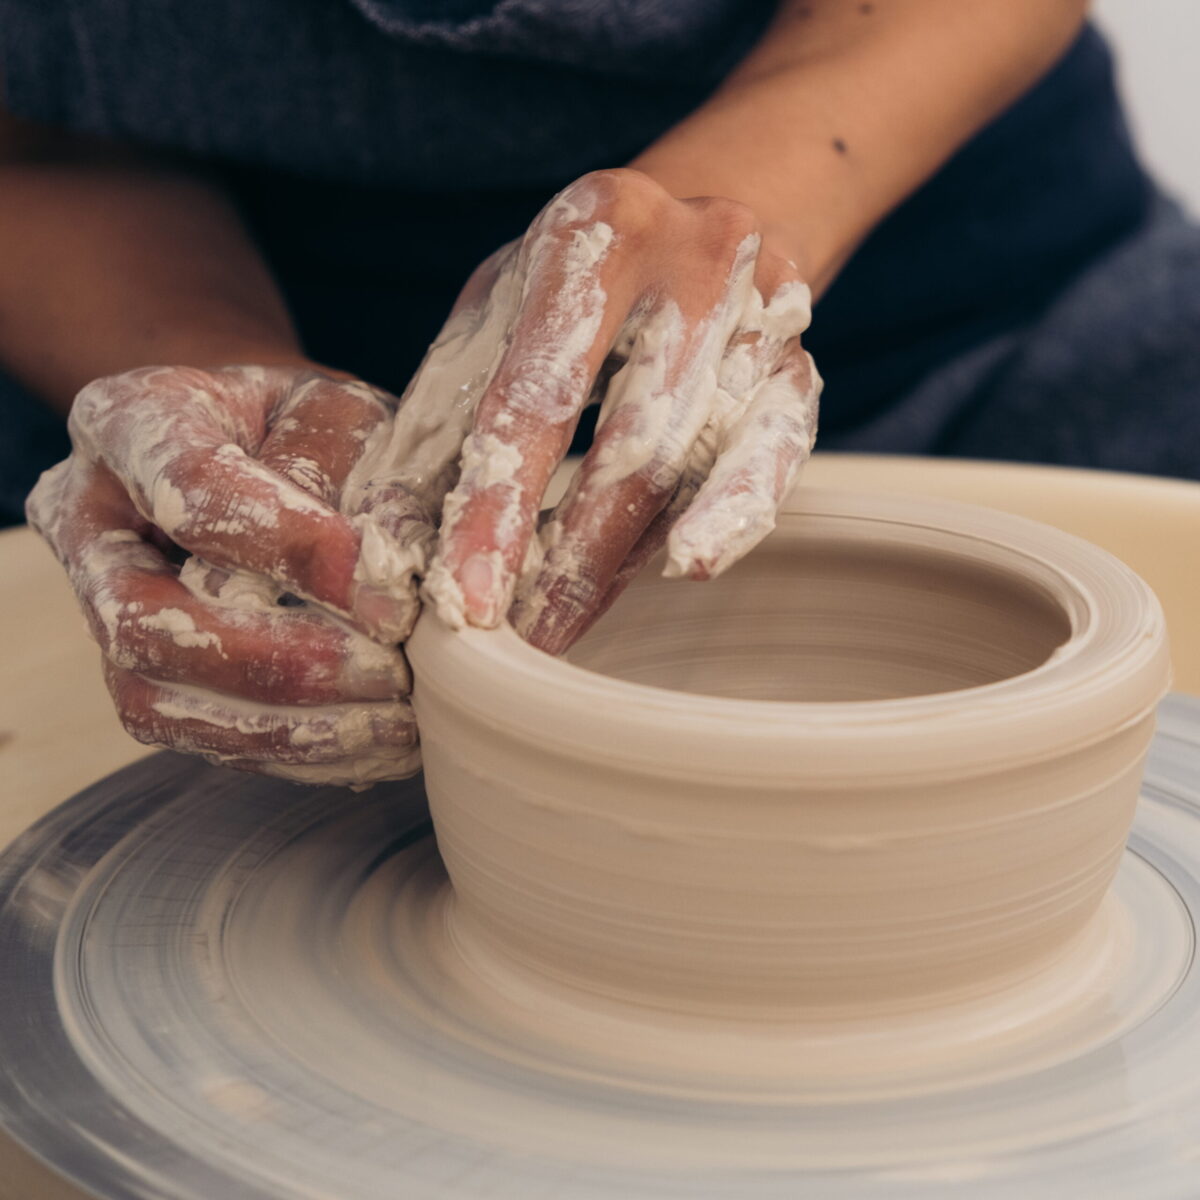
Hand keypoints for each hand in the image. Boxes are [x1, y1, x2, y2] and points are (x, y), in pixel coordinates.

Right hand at [26, 364, 431, 784]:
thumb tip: (388, 581)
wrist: (272, 448)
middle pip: (146, 623)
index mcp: (130, 422)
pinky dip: (294, 752)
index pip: (193, 492)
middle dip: (281, 664)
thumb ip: (359, 472)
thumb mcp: (343, 410)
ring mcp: (102, 606)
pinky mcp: (144, 672)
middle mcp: (91, 522)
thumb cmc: (311, 424)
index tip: (392, 602)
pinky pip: (197, 736)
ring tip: (396, 727)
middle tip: (390, 676)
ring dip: (290, 728)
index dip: (296, 551)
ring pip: (159, 699)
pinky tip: (376, 746)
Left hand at [419, 168, 820, 653]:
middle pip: (633, 441)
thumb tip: (388, 535)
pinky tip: (686, 567)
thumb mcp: (496, 316)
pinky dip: (731, 519)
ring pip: (701, 461)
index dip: (499, 509)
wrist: (703, 216)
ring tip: (565, 625)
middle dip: (570, 556)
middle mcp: (697, 254)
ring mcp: (766, 308)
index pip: (539, 396)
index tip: (466, 601)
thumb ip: (444, 413)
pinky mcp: (804, 358)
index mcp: (598, 228)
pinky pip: (778, 458)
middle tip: (520, 637)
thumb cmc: (577, 280)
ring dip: (628, 557)